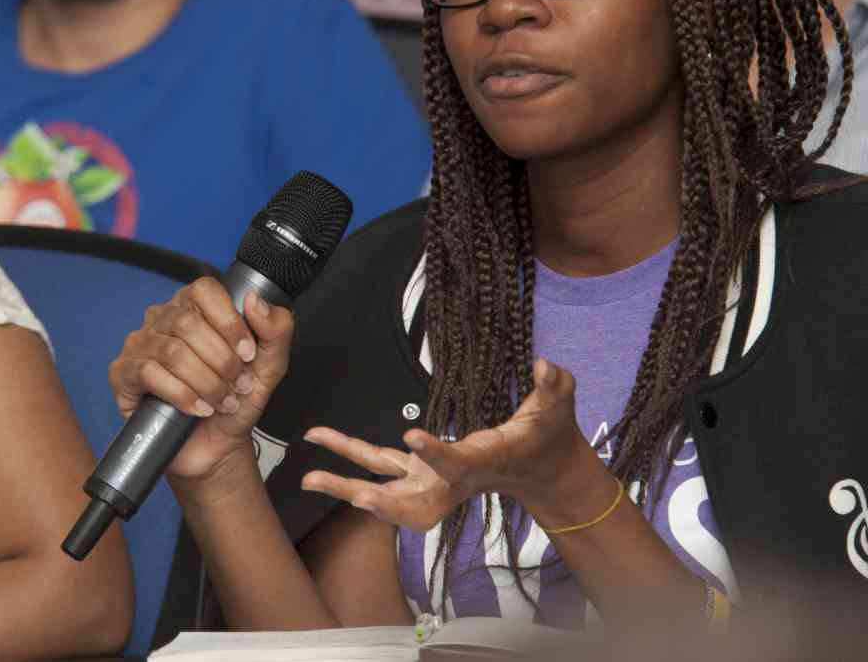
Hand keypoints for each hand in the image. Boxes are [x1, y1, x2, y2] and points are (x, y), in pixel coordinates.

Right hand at [108, 277, 294, 481]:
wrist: (218, 444)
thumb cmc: (237, 399)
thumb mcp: (269, 365)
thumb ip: (276, 328)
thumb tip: (253, 299)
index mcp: (194, 307)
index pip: (204, 290)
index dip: (229, 322)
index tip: (248, 353)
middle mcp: (162, 319)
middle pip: (187, 323)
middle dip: (222, 360)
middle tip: (239, 385)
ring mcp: (139, 345)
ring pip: (171, 351)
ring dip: (206, 382)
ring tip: (222, 401)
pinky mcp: (123, 374)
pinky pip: (148, 374)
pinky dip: (181, 395)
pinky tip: (198, 409)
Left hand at [300, 359, 602, 530]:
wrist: (543, 471)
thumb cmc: (549, 436)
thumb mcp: (559, 407)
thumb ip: (555, 387)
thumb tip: (545, 365)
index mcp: (482, 460)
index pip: (456, 462)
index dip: (435, 453)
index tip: (411, 435)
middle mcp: (452, 481)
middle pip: (413, 500)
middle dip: (382, 502)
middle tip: (354, 496)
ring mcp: (434, 481)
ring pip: (386, 490)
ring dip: (348, 487)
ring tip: (308, 478)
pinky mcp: (422, 473)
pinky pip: (380, 471)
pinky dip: (350, 464)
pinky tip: (319, 448)